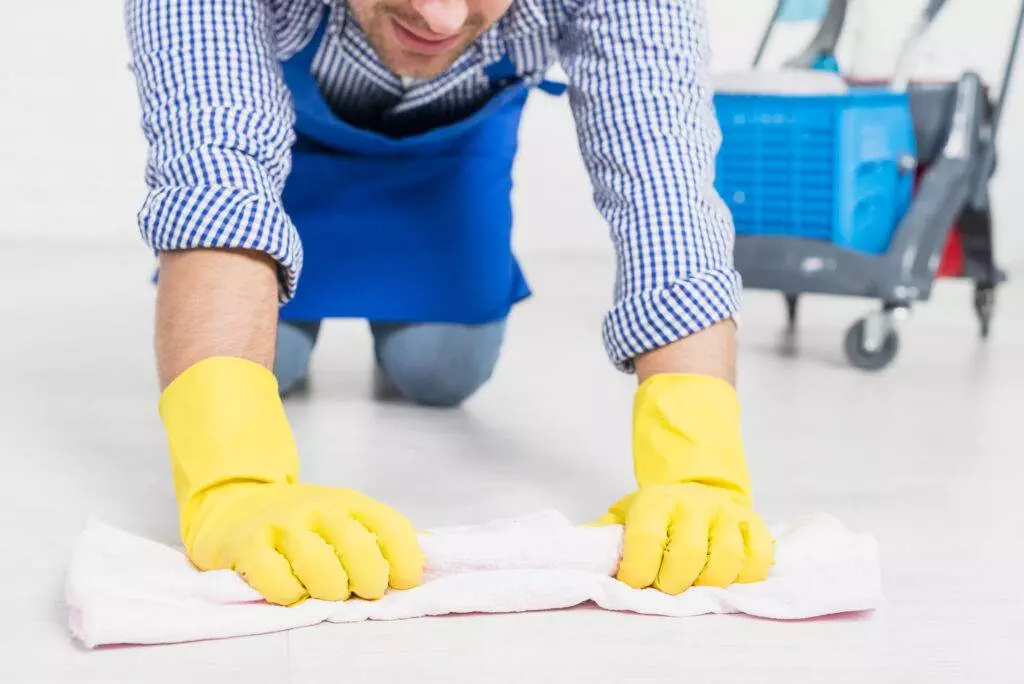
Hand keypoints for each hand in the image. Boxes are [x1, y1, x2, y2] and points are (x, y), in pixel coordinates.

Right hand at [159, 356, 423, 605]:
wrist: (236, 503)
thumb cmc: (304, 521)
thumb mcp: (347, 515)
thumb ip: (383, 532)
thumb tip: (432, 548)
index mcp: (349, 501)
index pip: (391, 526)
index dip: (406, 560)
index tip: (404, 582)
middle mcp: (318, 508)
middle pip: (359, 551)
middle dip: (369, 581)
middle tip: (362, 591)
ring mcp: (282, 525)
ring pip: (321, 569)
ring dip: (331, 592)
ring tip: (327, 593)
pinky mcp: (247, 546)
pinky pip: (276, 581)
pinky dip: (290, 595)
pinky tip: (292, 592)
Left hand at [596, 483, 772, 592]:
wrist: (698, 485)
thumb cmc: (657, 513)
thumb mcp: (624, 515)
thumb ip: (603, 536)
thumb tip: (578, 558)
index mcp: (657, 500)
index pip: (646, 540)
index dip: (637, 572)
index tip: (632, 582)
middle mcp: (695, 504)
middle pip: (687, 556)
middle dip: (671, 583)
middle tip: (664, 586)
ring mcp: (729, 514)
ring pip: (725, 562)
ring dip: (707, 584)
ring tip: (693, 583)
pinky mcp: (755, 526)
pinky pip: (758, 561)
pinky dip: (743, 578)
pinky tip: (724, 579)